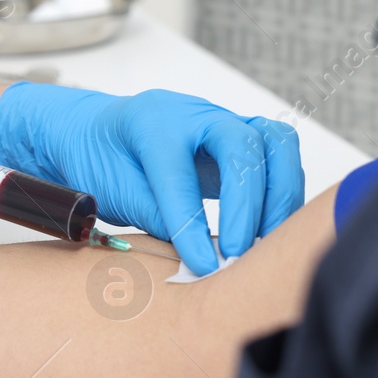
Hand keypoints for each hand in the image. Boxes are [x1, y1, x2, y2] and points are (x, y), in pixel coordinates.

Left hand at [0, 84, 302, 275]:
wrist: (96, 134)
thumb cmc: (99, 158)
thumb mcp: (111, 189)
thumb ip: (154, 214)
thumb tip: (200, 252)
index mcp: (152, 120)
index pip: (179, 172)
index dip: (191, 222)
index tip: (203, 264)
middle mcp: (196, 114)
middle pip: (242, 144)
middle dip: (246, 203)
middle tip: (238, 251)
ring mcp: (225, 123)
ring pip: (276, 143)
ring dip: (278, 195)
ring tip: (265, 242)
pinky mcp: (244, 141)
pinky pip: (280, 158)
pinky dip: (282, 194)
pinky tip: (269, 230)